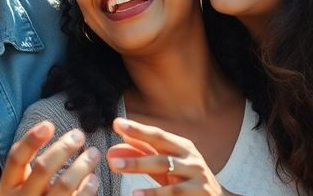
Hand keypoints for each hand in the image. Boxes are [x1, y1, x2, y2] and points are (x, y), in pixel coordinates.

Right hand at [0, 121, 99, 195]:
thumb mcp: (20, 186)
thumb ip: (30, 164)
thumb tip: (51, 130)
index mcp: (7, 187)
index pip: (16, 158)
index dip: (31, 140)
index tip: (48, 124)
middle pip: (43, 168)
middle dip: (63, 148)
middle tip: (79, 135)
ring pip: (63, 185)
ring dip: (81, 165)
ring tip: (93, 154)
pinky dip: (87, 189)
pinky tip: (94, 179)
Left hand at [107, 118, 228, 195]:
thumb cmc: (188, 180)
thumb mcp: (168, 166)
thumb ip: (145, 155)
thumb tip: (119, 144)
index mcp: (182, 147)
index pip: (158, 135)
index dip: (138, 129)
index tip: (117, 123)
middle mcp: (191, 158)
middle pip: (161, 153)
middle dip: (136, 156)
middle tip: (113, 159)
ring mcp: (197, 175)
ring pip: (167, 170)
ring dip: (142, 169)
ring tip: (120, 170)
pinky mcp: (200, 193)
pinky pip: (175, 192)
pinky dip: (155, 194)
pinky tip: (137, 195)